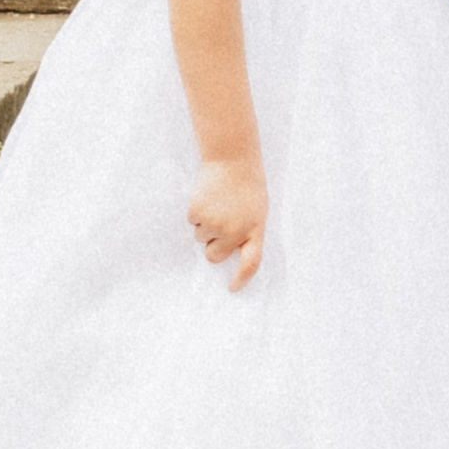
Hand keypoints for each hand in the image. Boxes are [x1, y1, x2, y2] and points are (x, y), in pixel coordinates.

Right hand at [188, 151, 266, 289]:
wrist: (233, 159)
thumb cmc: (247, 185)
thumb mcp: (257, 211)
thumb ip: (247, 232)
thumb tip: (228, 252)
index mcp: (255, 230)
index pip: (251, 263)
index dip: (242, 278)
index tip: (232, 288)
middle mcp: (235, 231)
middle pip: (214, 255)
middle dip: (213, 245)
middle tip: (219, 223)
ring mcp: (215, 223)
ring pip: (200, 237)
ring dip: (205, 224)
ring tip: (217, 203)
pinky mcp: (198, 212)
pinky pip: (192, 221)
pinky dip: (196, 212)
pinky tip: (207, 196)